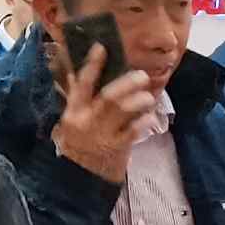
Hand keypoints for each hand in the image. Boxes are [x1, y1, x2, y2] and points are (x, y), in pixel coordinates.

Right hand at [50, 44, 157, 183]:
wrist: (80, 176)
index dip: (92, 65)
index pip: (81, 83)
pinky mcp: (117, 147)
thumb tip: (77, 68)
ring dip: (140, 100)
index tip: (102, 47)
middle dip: (128, 83)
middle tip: (142, 76)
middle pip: (109, 96)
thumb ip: (79, 96)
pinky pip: (134, 130)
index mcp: (74, 110)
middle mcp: (88, 120)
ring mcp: (103, 134)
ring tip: (148, 97)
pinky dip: (145, 121)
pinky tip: (150, 117)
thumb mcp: (73, 119)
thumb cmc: (79, 142)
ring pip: (124, 110)